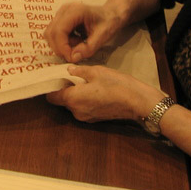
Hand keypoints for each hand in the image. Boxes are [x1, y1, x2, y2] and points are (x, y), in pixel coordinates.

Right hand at [43, 2, 122, 62]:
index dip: (62, 47)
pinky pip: (53, 33)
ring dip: (60, 45)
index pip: (59, 31)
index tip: (72, 58)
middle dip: (60, 48)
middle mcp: (64, 10)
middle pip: (51, 33)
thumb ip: (89, 47)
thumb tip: (73, 57)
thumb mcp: (103, 36)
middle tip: (74, 55)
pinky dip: (61, 42)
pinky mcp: (60, 18)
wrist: (111, 13)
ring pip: (50, 34)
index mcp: (74, 11)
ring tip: (77, 45)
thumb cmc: (109, 22)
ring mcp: (60, 13)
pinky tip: (75, 41)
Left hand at [46, 65, 164, 122]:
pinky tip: (93, 89)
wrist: (138, 102)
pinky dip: (84, 100)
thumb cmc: (116, 84)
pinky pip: (83, 108)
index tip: (54, 76)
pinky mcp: (95, 119)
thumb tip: (68, 70)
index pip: (51, 96)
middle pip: (62, 101)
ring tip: (84, 80)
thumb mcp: (96, 71)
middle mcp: (76, 111)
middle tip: (70, 75)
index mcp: (73, 99)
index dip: (51, 86)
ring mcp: (86, 117)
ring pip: (73, 105)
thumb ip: (79, 71)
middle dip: (64, 89)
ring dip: (74, 94)